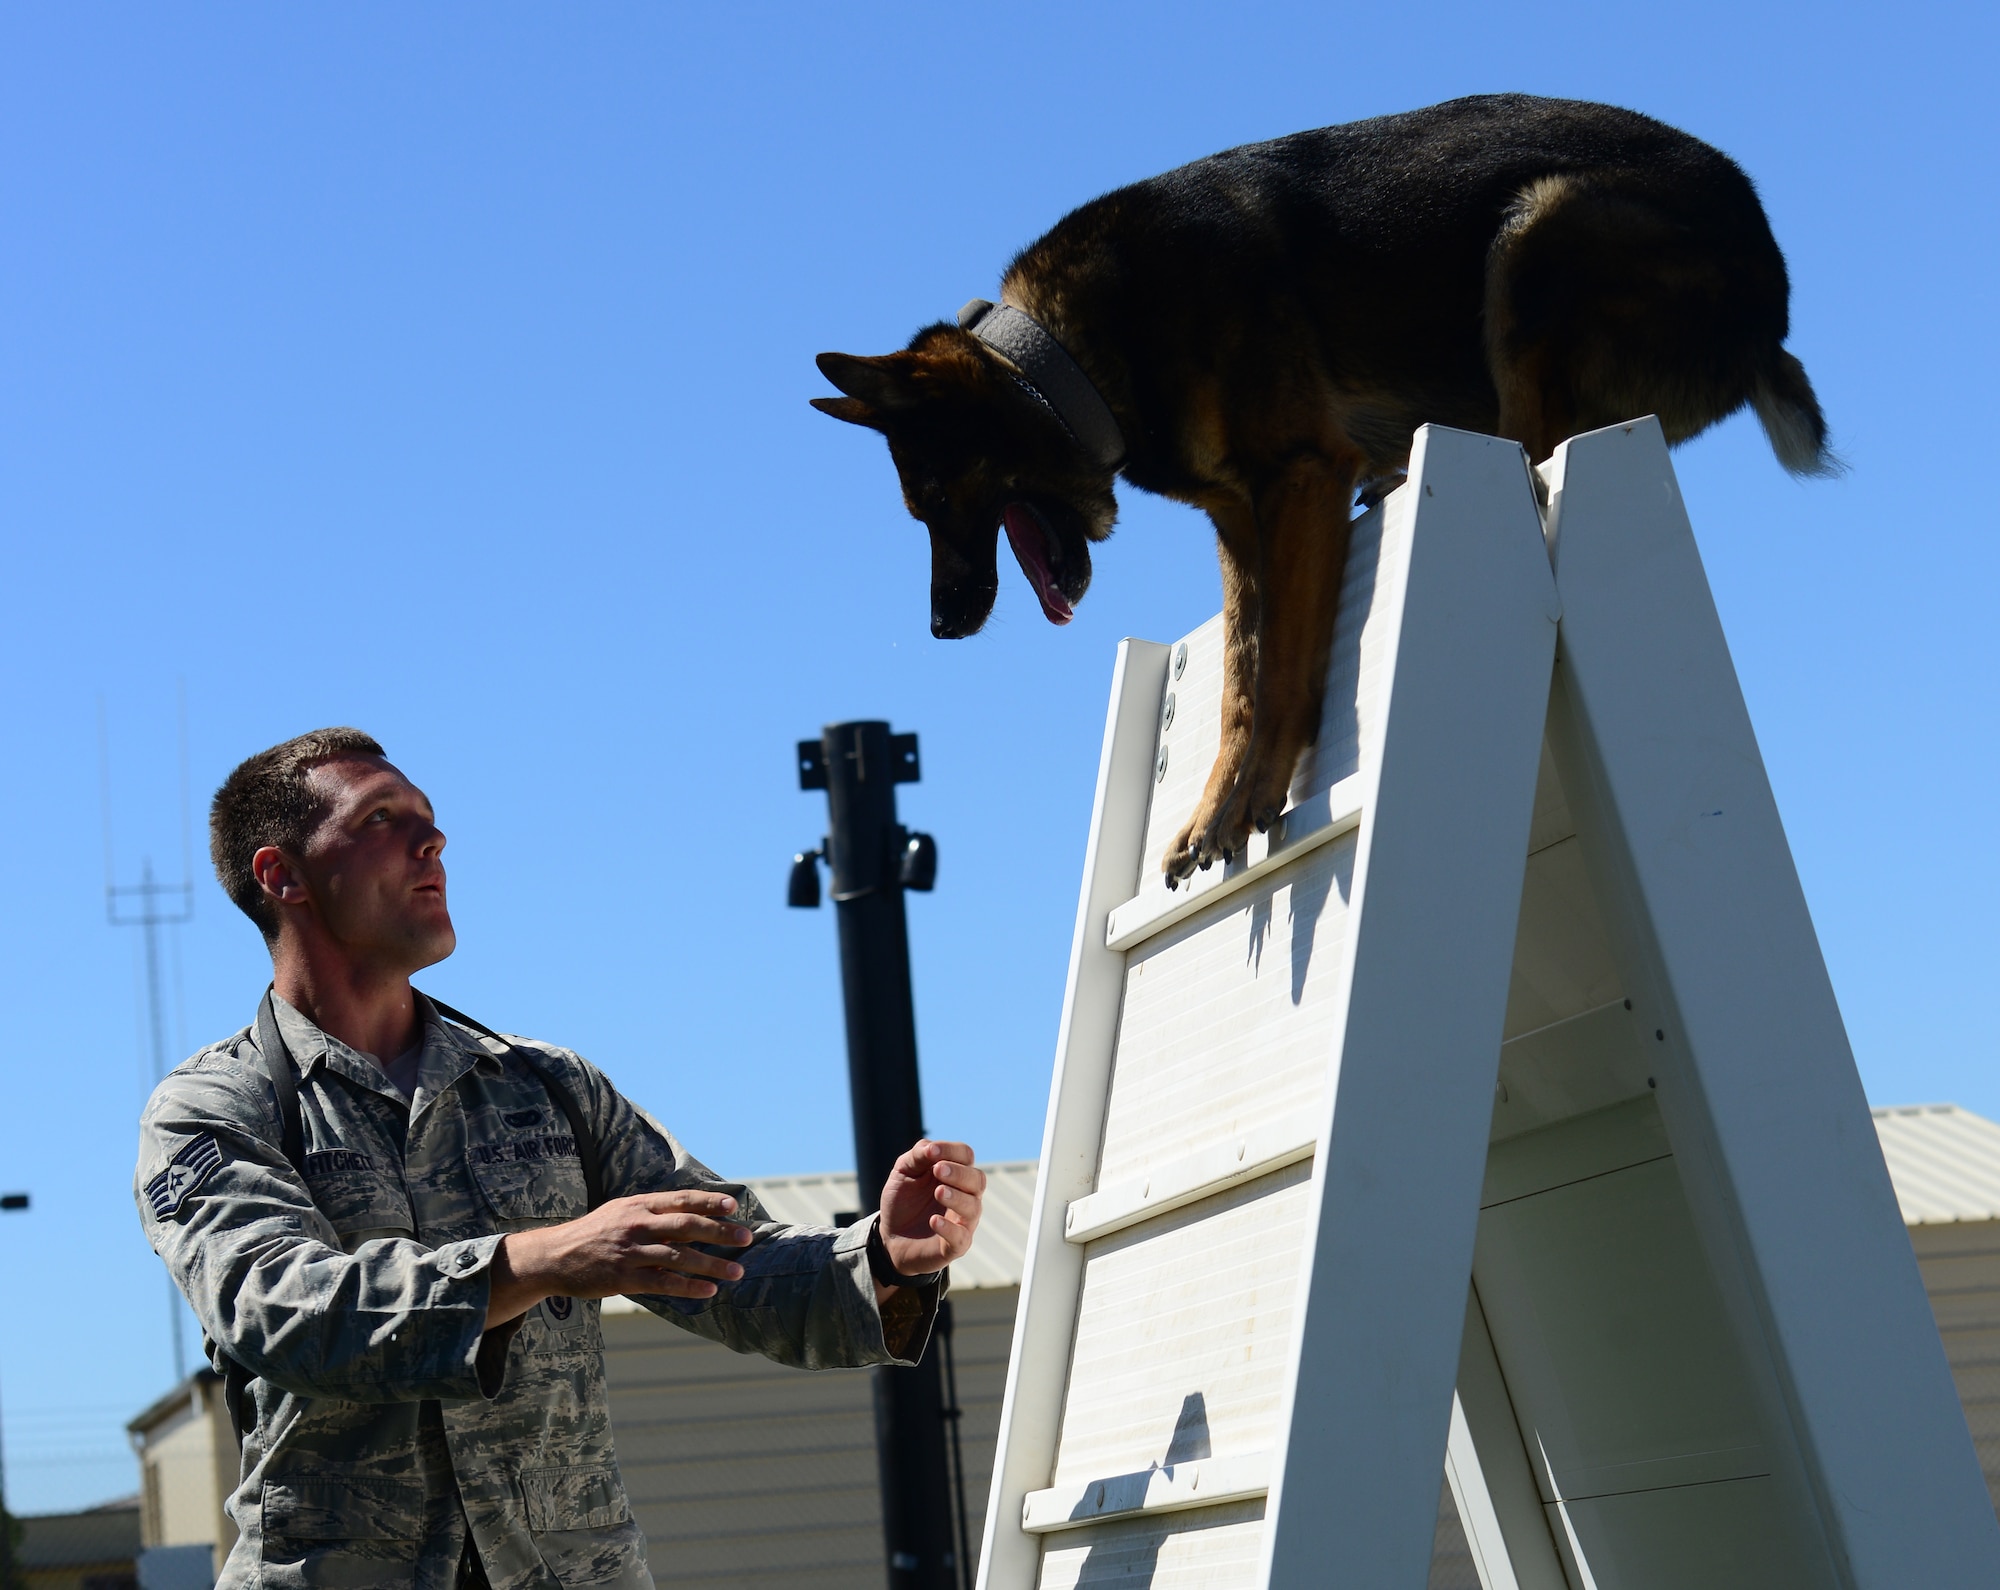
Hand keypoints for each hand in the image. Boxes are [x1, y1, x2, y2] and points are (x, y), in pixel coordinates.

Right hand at [485, 1191, 752, 1327]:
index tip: (734, 1204)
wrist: (555, 1256)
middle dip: (720, 1232)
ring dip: (712, 1264)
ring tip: (737, 1272)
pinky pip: (663, 1283)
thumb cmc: (594, 1233)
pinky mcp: (625, 1278)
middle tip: (746, 1238)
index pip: (682, 1199)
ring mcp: (631, 1251)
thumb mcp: (621, 1211)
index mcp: (639, 1205)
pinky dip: (689, 1287)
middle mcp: (638, 1224)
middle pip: (687, 1225)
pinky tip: (709, 1290)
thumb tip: (690, 1211)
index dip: (709, 1201)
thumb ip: (653, 1210)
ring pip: (680, 1256)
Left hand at [877, 1140, 983, 1297]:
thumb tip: (932, 1148)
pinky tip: (933, 1220)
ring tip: (938, 1192)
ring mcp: (963, 1221)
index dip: (951, 1151)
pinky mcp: (955, 1245)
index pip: (966, 1155)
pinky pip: (961, 1237)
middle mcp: (965, 1196)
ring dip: (957, 1198)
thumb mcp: (904, 1171)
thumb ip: (918, 1156)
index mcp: (955, 1174)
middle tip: (938, 1170)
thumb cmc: (903, 1200)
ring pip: (973, 1207)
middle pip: (978, 1180)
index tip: (931, 1152)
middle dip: (959, 1173)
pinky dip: (950, 1228)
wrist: (890, 1236)